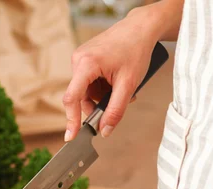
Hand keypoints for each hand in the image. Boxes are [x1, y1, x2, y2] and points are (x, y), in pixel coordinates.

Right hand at [63, 5, 164, 140]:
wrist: (141, 28)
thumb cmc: (136, 50)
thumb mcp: (129, 84)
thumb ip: (116, 110)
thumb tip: (104, 131)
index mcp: (86, 64)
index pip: (72, 98)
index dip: (71, 120)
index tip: (71, 136)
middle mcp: (78, 60)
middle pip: (80, 96)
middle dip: (97, 104)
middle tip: (118, 105)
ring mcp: (79, 58)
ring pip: (84, 90)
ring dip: (100, 95)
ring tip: (120, 89)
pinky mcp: (84, 58)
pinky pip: (87, 81)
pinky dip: (100, 86)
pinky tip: (114, 81)